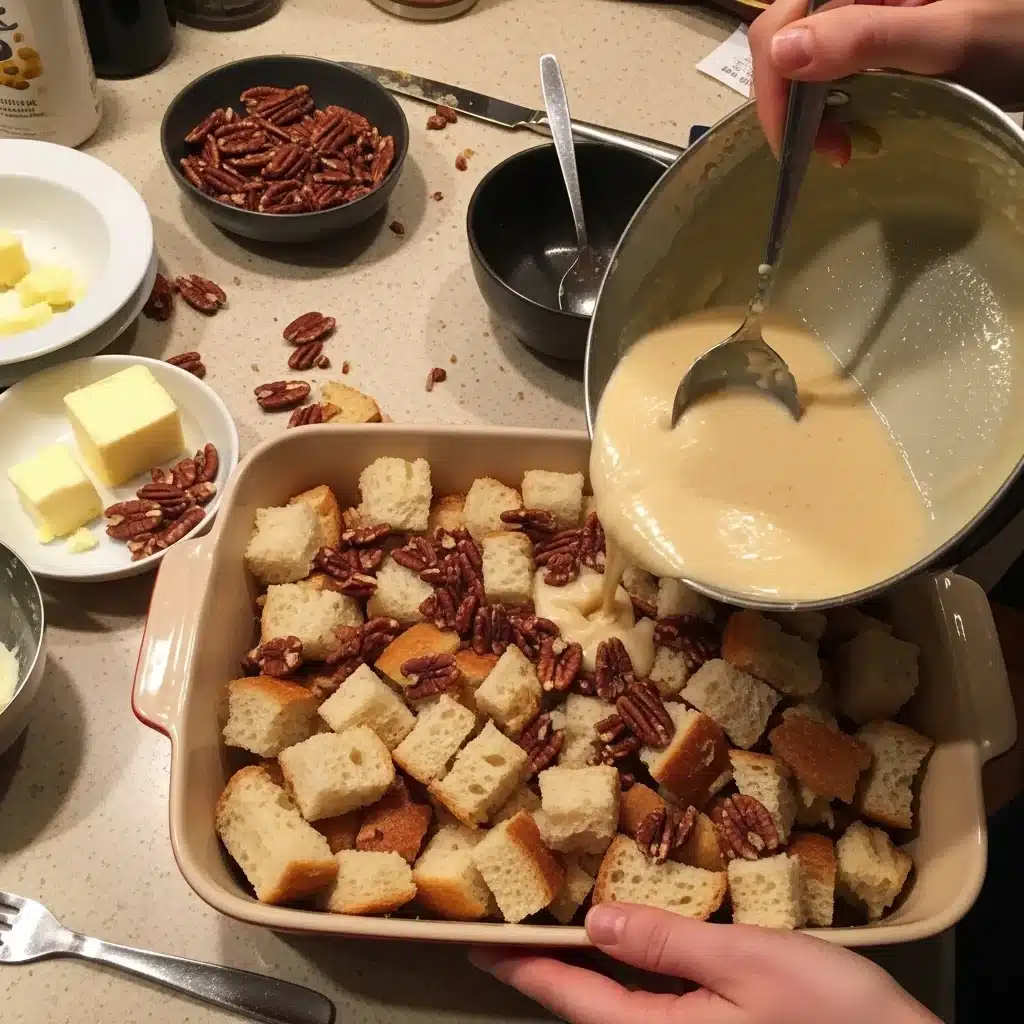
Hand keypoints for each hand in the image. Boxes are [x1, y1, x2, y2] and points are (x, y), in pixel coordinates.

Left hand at [471, 903, 940, 1023]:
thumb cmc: (835, 1021)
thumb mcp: (747, 963)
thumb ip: (666, 943)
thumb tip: (595, 921)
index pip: (570, 997)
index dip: (521, 966)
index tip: (477, 944)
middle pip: (588, 1011)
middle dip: (548, 969)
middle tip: (515, 924)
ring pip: (619, 1014)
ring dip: (586, 976)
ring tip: (561, 931)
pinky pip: (652, 1016)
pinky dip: (628, 982)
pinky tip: (632, 954)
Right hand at [749, 0, 1023, 160]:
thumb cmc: (1015, 37)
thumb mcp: (947, 37)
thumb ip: (866, 36)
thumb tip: (781, 53)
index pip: (779, 21)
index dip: (774, 85)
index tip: (796, 145)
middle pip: (782, 39)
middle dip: (790, 104)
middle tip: (831, 152)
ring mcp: (864, 10)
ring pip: (799, 57)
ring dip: (807, 111)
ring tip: (843, 146)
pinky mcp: (874, 31)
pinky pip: (826, 66)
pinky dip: (827, 106)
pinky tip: (852, 126)